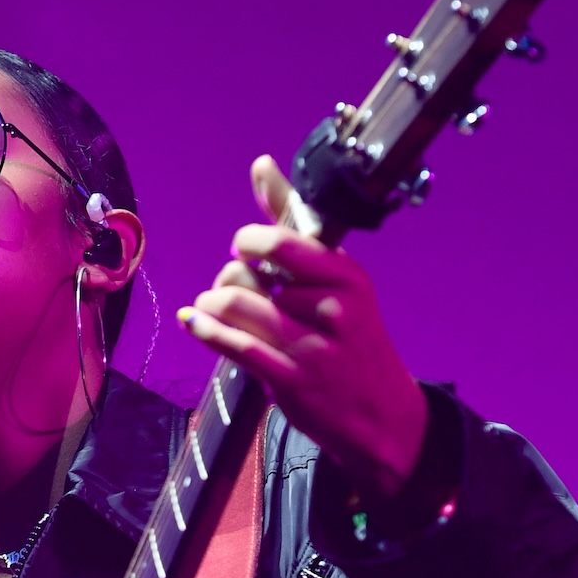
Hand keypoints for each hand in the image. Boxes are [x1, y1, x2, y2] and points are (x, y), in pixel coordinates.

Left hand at [178, 155, 426, 498]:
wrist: (383, 414)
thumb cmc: (351, 335)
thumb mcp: (337, 277)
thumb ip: (294, 223)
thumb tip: (261, 164)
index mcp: (346, 274)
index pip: (278, 240)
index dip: (248, 244)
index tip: (248, 254)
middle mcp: (334, 307)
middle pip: (245, 274)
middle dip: (226, 279)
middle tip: (232, 289)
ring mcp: (313, 346)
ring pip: (234, 306)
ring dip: (211, 306)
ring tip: (213, 309)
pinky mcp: (291, 380)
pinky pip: (233, 345)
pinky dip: (204, 329)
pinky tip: (194, 323)